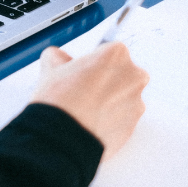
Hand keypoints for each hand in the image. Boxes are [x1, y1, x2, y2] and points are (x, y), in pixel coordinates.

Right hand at [30, 42, 148, 158]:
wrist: (63, 136)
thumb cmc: (60, 99)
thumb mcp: (51, 65)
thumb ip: (60, 56)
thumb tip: (60, 59)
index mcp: (117, 54)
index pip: (109, 50)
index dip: (93, 60)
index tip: (83, 69)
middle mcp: (133, 76)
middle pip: (121, 72)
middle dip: (105, 78)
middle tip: (83, 87)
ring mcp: (136, 103)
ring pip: (122, 96)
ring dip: (108, 99)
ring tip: (84, 108)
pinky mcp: (133, 127)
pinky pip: (122, 118)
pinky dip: (109, 118)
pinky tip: (89, 120)